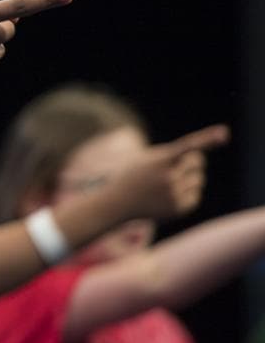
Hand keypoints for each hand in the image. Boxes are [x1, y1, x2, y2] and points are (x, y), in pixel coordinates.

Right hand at [114, 124, 229, 220]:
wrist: (118, 202)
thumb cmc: (135, 175)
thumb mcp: (147, 159)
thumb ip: (173, 155)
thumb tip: (200, 157)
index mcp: (160, 160)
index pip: (187, 147)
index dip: (207, 138)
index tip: (224, 133)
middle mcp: (169, 177)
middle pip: (198, 161)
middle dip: (190, 162)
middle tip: (172, 167)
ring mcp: (175, 194)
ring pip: (199, 178)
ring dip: (187, 178)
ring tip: (165, 184)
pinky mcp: (179, 208)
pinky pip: (196, 194)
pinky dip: (186, 193)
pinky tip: (168, 196)